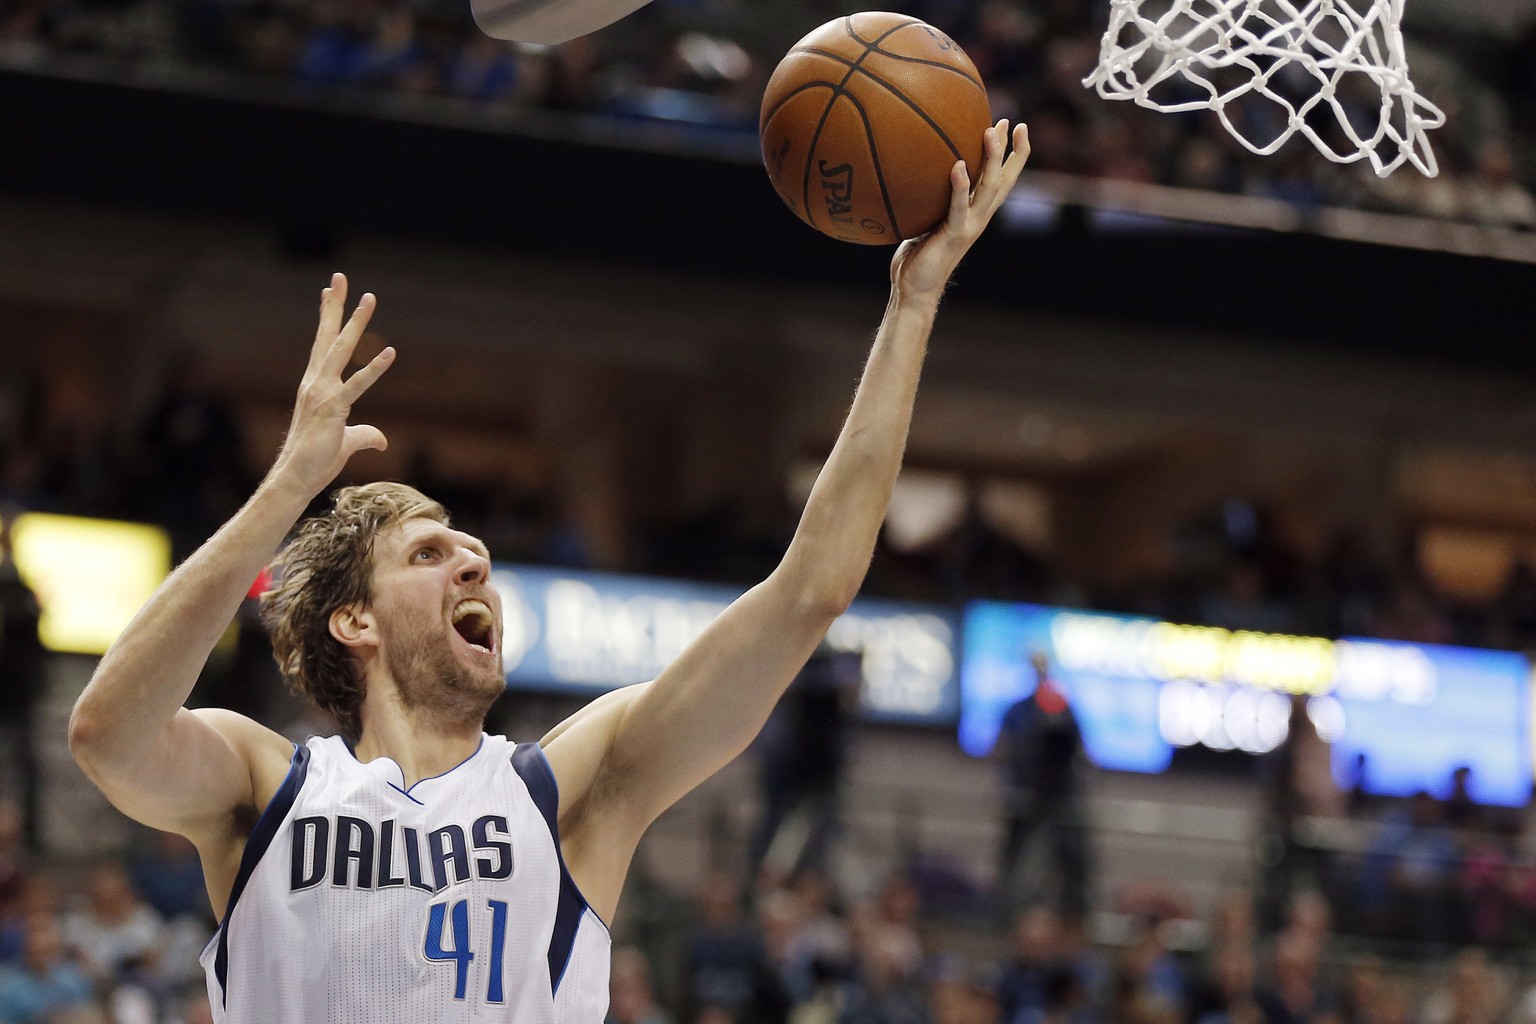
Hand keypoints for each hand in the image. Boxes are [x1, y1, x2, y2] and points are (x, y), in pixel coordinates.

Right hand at [271, 273, 395, 495]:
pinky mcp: (334, 409)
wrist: (296, 479)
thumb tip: (382, 439)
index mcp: (315, 386)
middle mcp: (316, 383)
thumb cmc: (316, 461)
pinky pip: (357, 385)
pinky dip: (374, 368)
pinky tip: (390, 352)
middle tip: (341, 277)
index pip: (322, 345)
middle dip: (335, 306)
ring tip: (368, 298)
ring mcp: (323, 394)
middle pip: (328, 337)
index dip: (326, 318)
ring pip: (341, 351)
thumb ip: (364, 435)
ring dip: (356, 323)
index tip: (329, 291)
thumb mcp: (347, 443)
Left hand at [890, 120, 1029, 304]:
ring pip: (988, 189)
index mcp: (975, 212)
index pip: (1001, 179)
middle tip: (1015, 124)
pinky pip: (958, 207)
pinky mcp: (953, 235)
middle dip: (1013, 152)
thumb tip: (916, 170)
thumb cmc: (917, 256)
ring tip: (991, 132)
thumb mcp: (926, 218)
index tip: (1014, 126)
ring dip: (992, 160)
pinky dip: (959, 186)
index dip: (1012, 154)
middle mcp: (979, 217)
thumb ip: (930, 198)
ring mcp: (969, 226)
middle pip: (1004, 180)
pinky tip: (957, 165)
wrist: (915, 289)